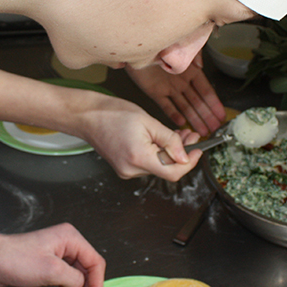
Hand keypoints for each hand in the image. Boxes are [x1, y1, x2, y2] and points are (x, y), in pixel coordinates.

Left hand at [0, 223, 105, 286]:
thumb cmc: (13, 258)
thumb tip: (81, 286)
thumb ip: (74, 279)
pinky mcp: (46, 265)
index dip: (96, 286)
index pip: (95, 263)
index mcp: (70, 239)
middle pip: (87, 272)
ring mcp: (56, 255)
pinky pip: (63, 282)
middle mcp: (66, 244)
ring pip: (75, 279)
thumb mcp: (51, 271)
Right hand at [72, 95, 202, 181]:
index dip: (190, 163)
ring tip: (177, 134)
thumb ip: (169, 140)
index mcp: (139, 158)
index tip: (198, 149)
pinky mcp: (124, 168)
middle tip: (191, 136)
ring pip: (158, 167)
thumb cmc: (112, 114)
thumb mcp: (148, 121)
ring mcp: (126, 171)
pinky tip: (160, 140)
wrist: (87, 116)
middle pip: (167, 170)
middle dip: (182, 154)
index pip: (173, 172)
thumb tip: (185, 155)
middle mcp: (132, 169)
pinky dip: (158, 154)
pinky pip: (147, 164)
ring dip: (170, 152)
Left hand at [126, 54, 225, 135]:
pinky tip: (181, 122)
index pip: (206, 91)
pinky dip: (173, 114)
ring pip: (184, 107)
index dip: (214, 104)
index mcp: (190, 70)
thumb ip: (195, 55)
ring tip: (201, 131)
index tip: (221, 115)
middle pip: (197, 102)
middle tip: (214, 129)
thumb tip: (201, 66)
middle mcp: (181, 81)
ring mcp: (168, 88)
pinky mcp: (154, 91)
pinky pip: (165, 106)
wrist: (139, 45)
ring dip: (193, 119)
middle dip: (206, 116)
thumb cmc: (162, 42)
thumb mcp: (184, 45)